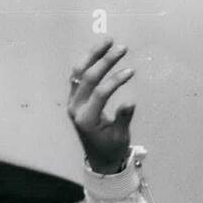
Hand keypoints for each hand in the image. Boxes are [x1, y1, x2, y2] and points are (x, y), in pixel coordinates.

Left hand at [67, 39, 135, 173]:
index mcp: (86, 119)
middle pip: (87, 77)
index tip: (130, 71)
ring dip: (92, 55)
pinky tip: (98, 53)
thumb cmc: (112, 150)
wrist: (99, 161)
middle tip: (121, 48)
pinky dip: (87, 63)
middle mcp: (75, 109)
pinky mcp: (74, 100)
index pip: (100, 93)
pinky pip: (77, 76)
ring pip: (78, 72)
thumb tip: (129, 102)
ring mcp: (72, 103)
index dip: (116, 80)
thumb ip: (123, 118)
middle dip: (104, 61)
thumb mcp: (120, 137)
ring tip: (106, 42)